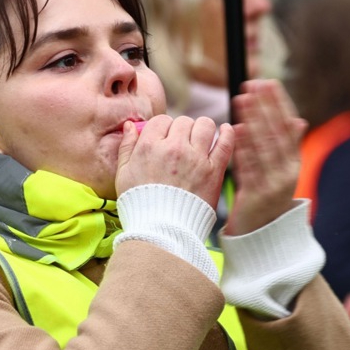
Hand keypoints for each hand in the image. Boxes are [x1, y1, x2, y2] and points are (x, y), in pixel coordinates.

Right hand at [115, 114, 234, 205]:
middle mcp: (174, 148)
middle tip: (179, 142)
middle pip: (182, 121)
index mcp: (150, 147)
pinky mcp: (213, 170)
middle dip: (180, 129)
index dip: (161, 128)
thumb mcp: (123, 174)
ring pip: (205, 125)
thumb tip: (130, 125)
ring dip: (201, 128)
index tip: (163, 138)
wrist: (161, 229)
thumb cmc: (139, 203)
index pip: (160, 120)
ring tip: (198, 138)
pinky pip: (224, 142)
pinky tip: (225, 130)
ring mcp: (196, 158)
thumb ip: (126, 147)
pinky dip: (227, 133)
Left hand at [225, 80, 306, 235]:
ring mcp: (274, 184)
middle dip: (263, 106)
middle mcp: (288, 172)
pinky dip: (244, 148)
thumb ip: (285, 146)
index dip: (278, 103)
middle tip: (250, 84)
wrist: (262, 236)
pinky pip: (250, 167)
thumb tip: (299, 120)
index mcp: (294, 162)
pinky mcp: (257, 196)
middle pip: (276, 133)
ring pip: (264, 147)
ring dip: (252, 120)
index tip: (267, 83)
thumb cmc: (265, 197)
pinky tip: (236, 131)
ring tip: (240, 100)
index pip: (288, 126)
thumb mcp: (279, 171)